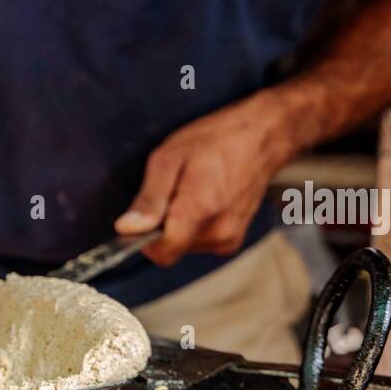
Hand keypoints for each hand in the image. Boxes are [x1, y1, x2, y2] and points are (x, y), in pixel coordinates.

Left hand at [115, 93, 295, 265]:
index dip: (144, 239)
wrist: (263, 137)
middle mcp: (219, 231)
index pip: (162, 252)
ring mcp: (229, 238)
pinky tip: (204, 199)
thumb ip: (149, 199)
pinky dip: (193, 226)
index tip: (142, 217)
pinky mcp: (233, 240)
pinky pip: (199, 243)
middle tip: (173, 190)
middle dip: (162, 226)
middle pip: (171, 248)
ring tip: (191, 191)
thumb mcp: (169, 159)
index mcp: (200, 210)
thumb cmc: (216, 140)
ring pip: (184, 246)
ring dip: (178, 225)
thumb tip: (127, 229)